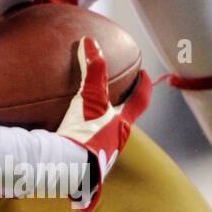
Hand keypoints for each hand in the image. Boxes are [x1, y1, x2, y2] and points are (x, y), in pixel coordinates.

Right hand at [55, 38, 152, 211]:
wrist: (67, 170)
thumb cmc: (84, 134)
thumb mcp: (89, 99)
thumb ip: (91, 70)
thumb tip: (89, 41)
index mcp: (121, 126)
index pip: (140, 101)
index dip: (143, 87)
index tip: (145, 75)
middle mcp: (115, 144)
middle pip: (124, 123)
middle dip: (122, 111)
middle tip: (118, 98)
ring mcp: (100, 159)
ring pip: (105, 140)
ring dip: (101, 129)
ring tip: (90, 119)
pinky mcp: (83, 169)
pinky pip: (84, 152)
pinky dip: (79, 144)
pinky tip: (65, 142)